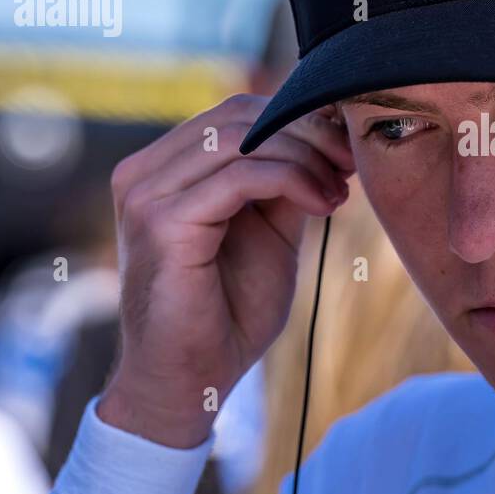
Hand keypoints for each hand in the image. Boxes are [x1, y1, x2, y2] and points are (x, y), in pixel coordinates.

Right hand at [97, 94, 353, 447]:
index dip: (298, 120)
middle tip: (351, 164)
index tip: (347, 150)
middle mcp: (143, 172)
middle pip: (239, 116)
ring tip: (339, 191)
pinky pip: (240, 177)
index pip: (235, 113)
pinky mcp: (161, 222)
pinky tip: (324, 206)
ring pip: (243, 140)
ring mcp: (146, 194)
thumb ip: (287, 182)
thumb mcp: (270, 231)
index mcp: (162, 169)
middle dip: (308, 133)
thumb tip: (329, 136)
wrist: (191, 380)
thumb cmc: (228, 311)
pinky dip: (293, 181)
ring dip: (306, 158)